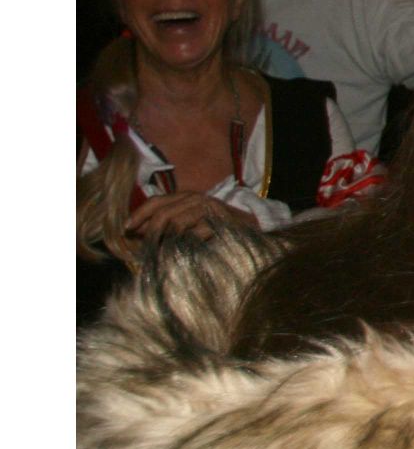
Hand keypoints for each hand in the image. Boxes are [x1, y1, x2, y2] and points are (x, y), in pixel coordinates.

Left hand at [127, 193, 259, 240]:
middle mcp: (195, 198)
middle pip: (162, 212)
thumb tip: (138, 233)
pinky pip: (194, 231)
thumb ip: (168, 224)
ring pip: (175, 221)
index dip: (139, 215)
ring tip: (158, 252)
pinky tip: (179, 251)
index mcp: (186, 196)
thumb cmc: (218, 227)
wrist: (251, 228)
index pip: (156, 201)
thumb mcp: (190, 222)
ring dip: (164, 238)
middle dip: (149, 231)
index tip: (126, 229)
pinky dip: (184, 241)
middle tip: (143, 247)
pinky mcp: (217, 218)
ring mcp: (207, 207)